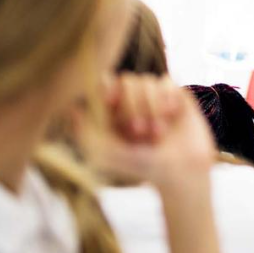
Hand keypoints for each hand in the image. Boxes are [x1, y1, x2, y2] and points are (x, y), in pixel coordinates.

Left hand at [93, 73, 217, 187]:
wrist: (180, 172)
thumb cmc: (142, 168)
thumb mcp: (107, 156)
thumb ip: (87, 136)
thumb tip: (73, 110)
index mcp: (115, 111)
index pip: (106, 83)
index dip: (108, 88)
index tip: (111, 102)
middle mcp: (134, 101)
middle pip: (127, 80)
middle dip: (132, 106)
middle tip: (139, 132)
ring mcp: (156, 97)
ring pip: (147, 80)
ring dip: (151, 107)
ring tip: (157, 132)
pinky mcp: (177, 96)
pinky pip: (167, 83)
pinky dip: (167, 99)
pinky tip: (171, 116)